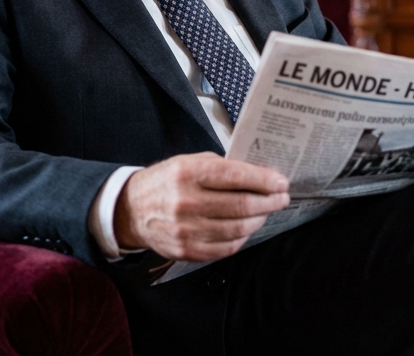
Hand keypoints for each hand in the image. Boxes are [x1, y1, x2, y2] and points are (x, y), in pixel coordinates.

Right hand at [113, 152, 289, 260]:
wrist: (131, 210)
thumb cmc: (166, 181)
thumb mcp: (189, 162)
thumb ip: (221, 167)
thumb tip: (258, 175)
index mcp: (188, 173)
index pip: (235, 176)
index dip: (264, 180)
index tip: (281, 182)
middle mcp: (186, 202)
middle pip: (241, 205)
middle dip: (269, 201)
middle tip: (282, 197)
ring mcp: (186, 230)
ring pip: (238, 228)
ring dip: (260, 219)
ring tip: (267, 211)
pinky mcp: (187, 250)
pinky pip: (226, 247)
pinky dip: (243, 237)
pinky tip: (248, 227)